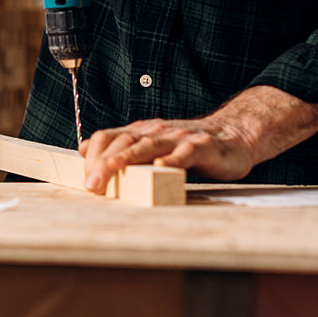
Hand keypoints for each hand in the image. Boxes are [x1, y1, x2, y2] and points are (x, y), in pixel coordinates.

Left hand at [79, 116, 260, 193]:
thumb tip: (83, 150)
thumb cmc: (189, 145)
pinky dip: (171, 160)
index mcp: (142, 132)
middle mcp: (157, 131)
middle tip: (92, 185)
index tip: (84, 178)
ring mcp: (179, 138)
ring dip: (129, 157)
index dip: (93, 155)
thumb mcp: (151, 144)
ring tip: (113, 168)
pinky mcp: (202, 147)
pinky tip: (160, 167)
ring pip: (150, 144)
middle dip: (105, 162)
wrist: (233, 135)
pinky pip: (185, 153)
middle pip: (124, 141)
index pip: (108, 137)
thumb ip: (121, 148)